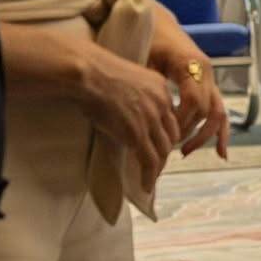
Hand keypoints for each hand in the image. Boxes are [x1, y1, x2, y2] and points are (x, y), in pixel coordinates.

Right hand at [81, 45, 179, 190]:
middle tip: (154, 164)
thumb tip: (129, 113)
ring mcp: (151, 119)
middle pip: (171, 136)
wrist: (88, 73)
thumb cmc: (96, 73)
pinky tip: (145, 186)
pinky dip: (149, 177)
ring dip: (157, 168)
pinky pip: (149, 161)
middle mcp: (162, 103)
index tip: (158, 145)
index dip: (165, 134)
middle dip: (164, 152)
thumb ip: (136, 96)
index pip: (171, 117)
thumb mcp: (127, 80)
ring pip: (163, 151)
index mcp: (160, 87)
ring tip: (149, 179)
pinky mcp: (137, 133)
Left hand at [148, 29, 230, 158]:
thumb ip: (149, 83)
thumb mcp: (146, 57)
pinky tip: (221, 153)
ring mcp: (210, 79)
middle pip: (206, 110)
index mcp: (192, 64)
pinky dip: (221, 132)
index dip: (179, 120)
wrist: (160, 23)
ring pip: (218, 113)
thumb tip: (144, 115)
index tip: (162, 132)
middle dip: (188, 131)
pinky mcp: (209, 85)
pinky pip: (220, 111)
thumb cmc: (150, 39)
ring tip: (184, 152)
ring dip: (205, 136)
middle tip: (168, 146)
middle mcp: (207, 72)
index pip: (193, 101)